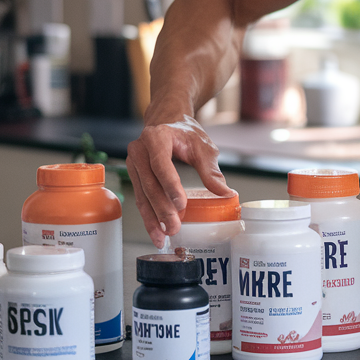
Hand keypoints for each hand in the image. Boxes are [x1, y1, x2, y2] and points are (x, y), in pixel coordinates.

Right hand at [127, 114, 233, 246]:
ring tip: (163, 237)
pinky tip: (156, 231)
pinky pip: (140, 198)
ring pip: (142, 195)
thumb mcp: (203, 147)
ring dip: (152, 218)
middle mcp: (139, 150)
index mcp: (156, 137)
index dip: (170, 186)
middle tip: (174, 227)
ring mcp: (133, 163)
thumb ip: (212, 171)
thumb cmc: (185, 132)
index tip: (181, 205)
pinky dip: (148, 216)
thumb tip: (226, 193)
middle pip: (150, 184)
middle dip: (162, 209)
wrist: (168, 122)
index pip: (161, 164)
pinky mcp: (134, 175)